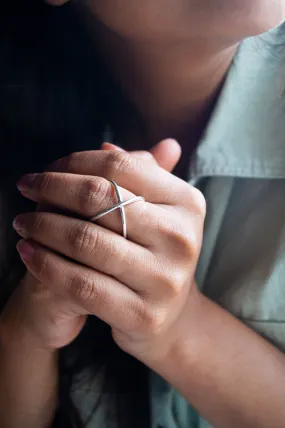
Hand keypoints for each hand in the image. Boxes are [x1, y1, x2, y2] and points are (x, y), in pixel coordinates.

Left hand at [12, 142, 204, 361]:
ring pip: (85, 240)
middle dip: (51, 187)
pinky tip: (28, 252)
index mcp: (187, 203)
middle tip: (25, 187)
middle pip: (100, 198)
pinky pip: (81, 284)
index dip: (75, 162)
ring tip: (23, 221)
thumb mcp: (157, 212)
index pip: (120, 165)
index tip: (47, 168)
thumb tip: (107, 144)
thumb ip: (138, 176)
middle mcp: (181, 238)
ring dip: (42, 225)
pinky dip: (46, 264)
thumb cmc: (153, 254)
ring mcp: (164, 279)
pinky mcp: (143, 315)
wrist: (168, 316)